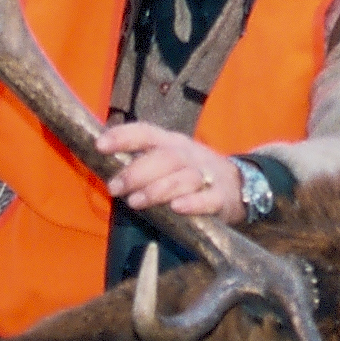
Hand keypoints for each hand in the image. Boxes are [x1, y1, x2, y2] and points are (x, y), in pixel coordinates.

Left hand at [95, 122, 244, 222]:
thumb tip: (101, 167)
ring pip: (183, 178)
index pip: (146, 132)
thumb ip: (141, 162)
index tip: (99, 144)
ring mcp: (206, 175)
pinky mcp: (220, 198)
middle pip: (164, 157)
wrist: (239, 184)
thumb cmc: (191, 172)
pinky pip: (208, 199)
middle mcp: (188, 155)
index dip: (123, 136)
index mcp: (171, 143)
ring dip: (158, 189)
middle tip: (114, 187)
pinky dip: (193, 203)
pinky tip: (177, 208)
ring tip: (136, 202)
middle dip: (137, 172)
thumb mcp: (169, 159)